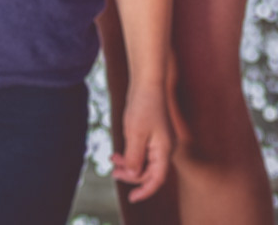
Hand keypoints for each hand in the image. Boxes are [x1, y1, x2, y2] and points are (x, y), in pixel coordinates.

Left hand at [113, 81, 173, 202]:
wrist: (147, 80)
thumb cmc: (143, 104)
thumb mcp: (135, 133)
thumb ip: (135, 157)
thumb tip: (134, 176)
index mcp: (164, 150)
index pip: (156, 179)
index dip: (144, 191)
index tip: (131, 198)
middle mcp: (165, 147)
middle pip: (149, 171)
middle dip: (132, 175)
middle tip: (113, 172)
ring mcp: (160, 140)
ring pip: (144, 160)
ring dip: (129, 163)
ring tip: (113, 160)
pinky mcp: (153, 132)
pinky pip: (143, 150)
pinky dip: (131, 153)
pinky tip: (118, 151)